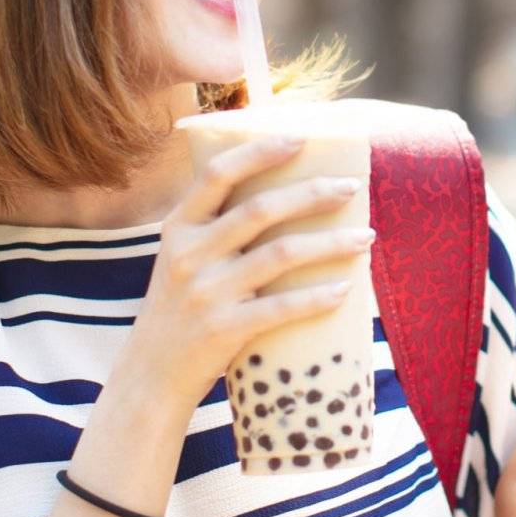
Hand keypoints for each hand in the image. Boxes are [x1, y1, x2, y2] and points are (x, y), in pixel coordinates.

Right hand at [126, 136, 372, 403]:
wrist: (150, 376)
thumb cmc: (180, 309)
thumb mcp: (181, 259)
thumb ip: (215, 229)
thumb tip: (283, 193)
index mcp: (178, 228)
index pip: (217, 174)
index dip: (259, 152)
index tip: (300, 140)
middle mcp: (189, 254)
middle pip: (261, 209)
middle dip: (313, 193)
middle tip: (351, 187)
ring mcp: (206, 293)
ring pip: (281, 254)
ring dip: (331, 242)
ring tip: (365, 238)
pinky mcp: (224, 330)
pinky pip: (281, 308)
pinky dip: (318, 297)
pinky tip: (345, 289)